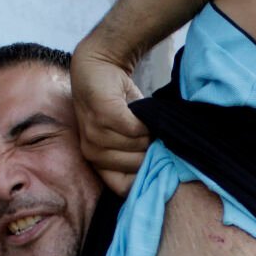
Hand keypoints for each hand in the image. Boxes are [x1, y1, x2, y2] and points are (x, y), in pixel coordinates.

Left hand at [71, 40, 149, 197]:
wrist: (97, 67)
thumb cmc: (116, 105)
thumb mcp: (124, 137)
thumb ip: (136, 155)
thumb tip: (164, 172)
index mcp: (96, 162)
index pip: (123, 188)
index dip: (146, 179)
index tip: (160, 168)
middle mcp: (92, 153)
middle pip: (137, 165)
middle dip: (150, 150)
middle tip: (151, 134)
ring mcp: (95, 135)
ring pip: (138, 145)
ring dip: (148, 132)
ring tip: (143, 120)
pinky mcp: (103, 116)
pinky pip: (135, 129)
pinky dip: (145, 120)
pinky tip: (140, 111)